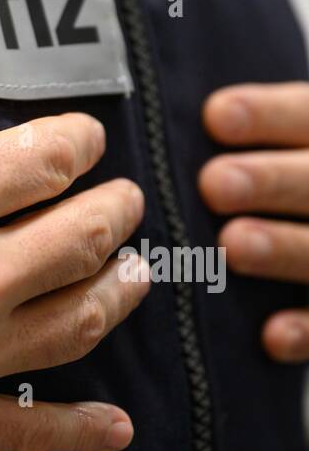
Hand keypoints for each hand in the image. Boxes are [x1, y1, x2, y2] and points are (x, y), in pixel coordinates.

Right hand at [0, 62, 147, 450]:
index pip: (47, 157)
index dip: (79, 141)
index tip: (86, 140)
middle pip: (81, 236)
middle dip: (115, 213)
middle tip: (125, 203)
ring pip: (76, 323)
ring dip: (116, 293)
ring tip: (134, 277)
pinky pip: (29, 435)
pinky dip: (79, 431)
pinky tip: (114, 428)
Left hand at [199, 81, 308, 361]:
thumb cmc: (264, 183)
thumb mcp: (267, 143)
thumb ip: (232, 131)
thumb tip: (157, 122)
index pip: (307, 116)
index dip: (270, 115)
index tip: (215, 117)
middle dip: (271, 180)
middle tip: (213, 184)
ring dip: (284, 247)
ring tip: (233, 244)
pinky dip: (307, 328)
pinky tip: (271, 335)